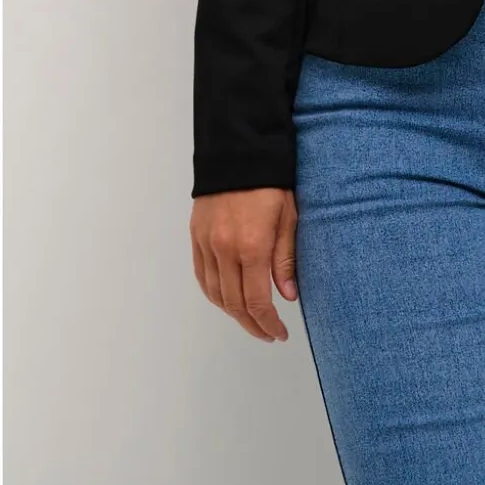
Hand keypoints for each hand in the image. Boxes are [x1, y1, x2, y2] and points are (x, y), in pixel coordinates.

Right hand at [190, 187, 297, 341]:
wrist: (238, 150)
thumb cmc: (271, 181)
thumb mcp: (288, 216)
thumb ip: (285, 259)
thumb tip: (288, 296)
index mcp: (251, 246)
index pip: (256, 301)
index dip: (268, 323)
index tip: (280, 333)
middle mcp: (224, 250)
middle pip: (233, 304)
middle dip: (252, 324)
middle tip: (268, 333)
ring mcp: (206, 244)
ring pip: (214, 294)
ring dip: (232, 313)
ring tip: (251, 319)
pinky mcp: (196, 236)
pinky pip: (202, 276)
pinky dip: (214, 294)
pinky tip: (227, 298)